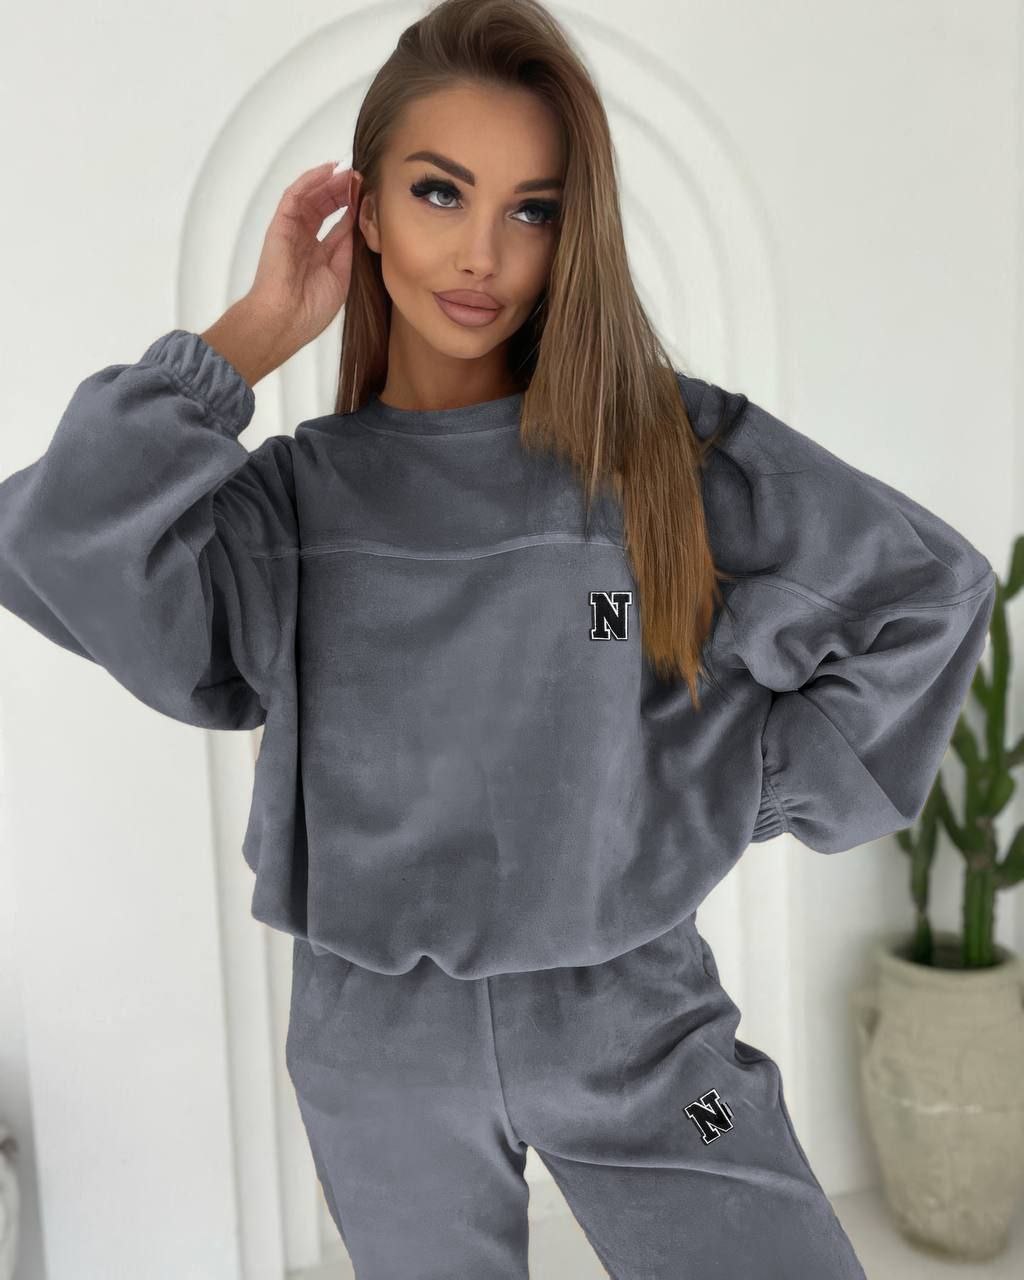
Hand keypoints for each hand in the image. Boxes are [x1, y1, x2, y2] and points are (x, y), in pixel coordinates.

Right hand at [246, 161, 363, 351]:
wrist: (287, 319)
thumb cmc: (312, 308)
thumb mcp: (341, 274)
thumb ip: (347, 246)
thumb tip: (357, 221)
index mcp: (318, 254)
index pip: (336, 221)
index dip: (352, 206)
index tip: (368, 194)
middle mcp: (303, 239)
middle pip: (324, 205)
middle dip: (342, 190)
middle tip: (360, 178)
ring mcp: (291, 231)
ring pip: (310, 196)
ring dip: (329, 181)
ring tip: (348, 170)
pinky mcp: (280, 225)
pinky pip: (295, 196)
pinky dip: (310, 180)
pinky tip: (328, 170)